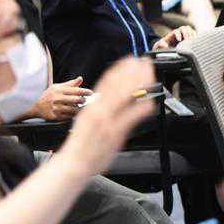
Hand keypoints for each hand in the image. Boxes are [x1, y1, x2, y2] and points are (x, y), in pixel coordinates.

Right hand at [34, 76, 92, 120]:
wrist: (37, 106)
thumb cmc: (50, 95)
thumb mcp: (57, 87)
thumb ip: (70, 84)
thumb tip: (80, 78)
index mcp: (58, 90)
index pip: (75, 90)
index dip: (85, 92)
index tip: (91, 93)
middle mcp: (56, 98)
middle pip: (76, 100)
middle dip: (83, 100)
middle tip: (85, 101)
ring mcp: (55, 108)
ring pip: (73, 110)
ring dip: (79, 109)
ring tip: (80, 107)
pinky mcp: (55, 116)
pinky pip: (68, 116)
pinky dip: (73, 115)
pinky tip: (74, 113)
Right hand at [60, 57, 154, 177]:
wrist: (74, 162)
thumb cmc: (81, 143)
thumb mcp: (86, 118)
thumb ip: (98, 106)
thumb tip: (106, 97)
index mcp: (92, 105)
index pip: (107, 80)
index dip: (120, 68)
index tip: (129, 61)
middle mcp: (100, 109)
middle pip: (119, 84)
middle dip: (133, 71)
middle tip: (144, 62)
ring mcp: (108, 120)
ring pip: (126, 95)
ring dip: (139, 82)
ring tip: (149, 74)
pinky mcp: (115, 132)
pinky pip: (131, 116)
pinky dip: (142, 107)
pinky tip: (150, 101)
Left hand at [152, 25, 195, 49]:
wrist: (167, 50)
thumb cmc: (163, 47)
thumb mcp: (158, 46)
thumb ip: (160, 45)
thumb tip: (165, 45)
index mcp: (172, 34)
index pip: (176, 31)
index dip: (178, 34)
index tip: (179, 40)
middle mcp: (179, 33)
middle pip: (184, 28)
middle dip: (187, 33)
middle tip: (188, 39)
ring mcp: (185, 35)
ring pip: (190, 30)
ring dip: (192, 34)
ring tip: (193, 41)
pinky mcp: (190, 38)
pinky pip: (195, 35)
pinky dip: (196, 37)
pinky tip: (197, 42)